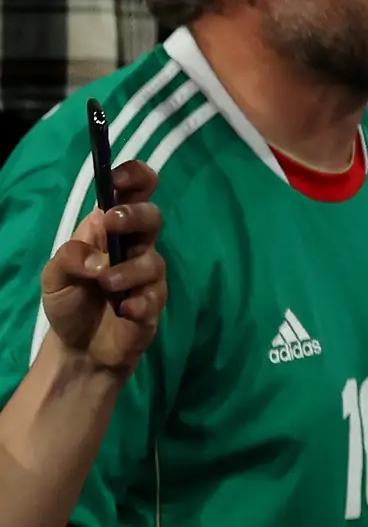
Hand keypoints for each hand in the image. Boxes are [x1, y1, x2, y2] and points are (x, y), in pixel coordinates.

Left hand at [39, 159, 162, 373]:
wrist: (80, 348)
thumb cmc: (69, 302)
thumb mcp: (54, 277)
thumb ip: (69, 258)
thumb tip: (97, 258)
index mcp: (107, 231)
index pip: (131, 193)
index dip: (133, 178)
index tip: (119, 178)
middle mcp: (132, 247)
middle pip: (151, 216)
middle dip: (135, 215)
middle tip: (113, 224)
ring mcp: (146, 276)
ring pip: (153, 259)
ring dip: (129, 269)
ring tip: (106, 284)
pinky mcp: (153, 304)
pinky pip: (155, 296)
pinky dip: (139, 301)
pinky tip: (125, 310)